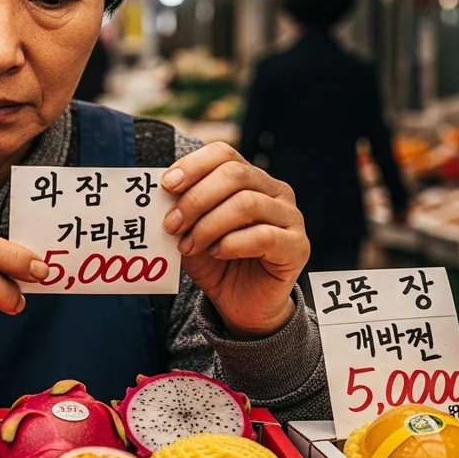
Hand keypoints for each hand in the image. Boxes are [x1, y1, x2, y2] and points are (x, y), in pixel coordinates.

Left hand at [162, 143, 309, 337]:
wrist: (241, 304)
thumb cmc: (216, 261)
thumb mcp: (190, 231)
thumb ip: (181, 210)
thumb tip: (161, 194)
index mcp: (250, 178)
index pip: (224, 153)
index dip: (193, 165)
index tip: (166, 186)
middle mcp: (275, 191)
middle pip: (234, 174)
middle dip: (196, 198)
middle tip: (172, 224)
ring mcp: (290, 217)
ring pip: (247, 203)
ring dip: (209, 225)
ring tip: (190, 245)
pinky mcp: (297, 246)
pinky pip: (264, 236)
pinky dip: (233, 243)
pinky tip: (217, 253)